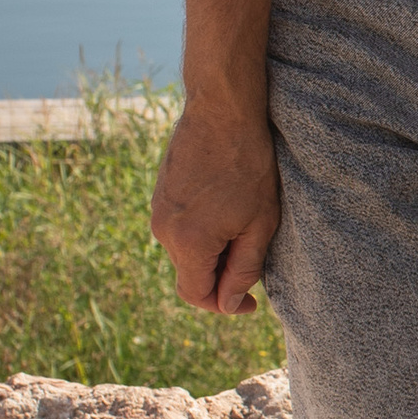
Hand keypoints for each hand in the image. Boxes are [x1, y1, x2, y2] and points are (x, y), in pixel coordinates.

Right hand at [150, 109, 282, 314]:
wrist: (222, 112)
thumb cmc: (249, 167)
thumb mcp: (259, 224)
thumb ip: (243, 269)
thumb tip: (229, 302)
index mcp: (187, 243)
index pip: (196, 295)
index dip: (224, 306)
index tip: (251, 303)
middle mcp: (163, 230)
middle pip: (191, 272)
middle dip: (221, 275)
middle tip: (255, 258)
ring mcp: (158, 209)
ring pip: (186, 249)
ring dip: (214, 251)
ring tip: (245, 224)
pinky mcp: (161, 193)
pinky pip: (180, 226)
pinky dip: (203, 231)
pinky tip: (229, 207)